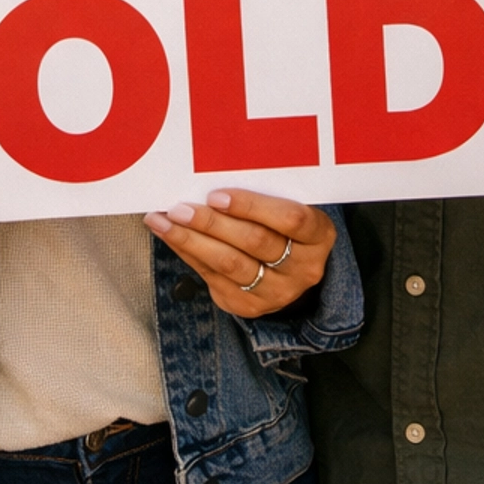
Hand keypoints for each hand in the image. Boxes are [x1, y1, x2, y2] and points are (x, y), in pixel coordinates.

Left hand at [144, 191, 336, 320]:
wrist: (293, 272)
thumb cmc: (284, 225)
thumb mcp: (290, 206)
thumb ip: (265, 195)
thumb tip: (212, 177)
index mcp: (319, 236)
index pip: (290, 219)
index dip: (252, 206)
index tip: (216, 195)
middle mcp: (302, 268)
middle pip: (255, 242)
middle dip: (212, 223)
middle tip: (180, 208)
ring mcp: (276, 292)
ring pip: (230, 265)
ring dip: (191, 241)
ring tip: (164, 222)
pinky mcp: (249, 306)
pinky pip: (213, 278)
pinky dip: (189, 255)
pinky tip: (171, 237)